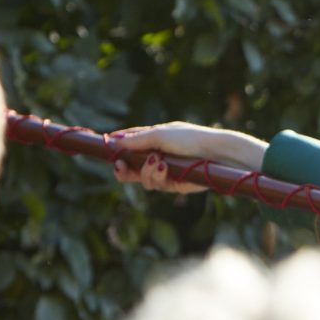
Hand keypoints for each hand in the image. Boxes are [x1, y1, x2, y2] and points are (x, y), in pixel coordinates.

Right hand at [108, 121, 269, 194]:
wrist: (214, 154)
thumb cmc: (190, 139)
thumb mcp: (161, 134)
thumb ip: (138, 140)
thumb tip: (115, 140)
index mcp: (153, 139)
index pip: (129, 143)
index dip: (116, 147)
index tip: (105, 149)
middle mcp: (155, 155)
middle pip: (130, 167)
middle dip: (122, 168)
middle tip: (119, 166)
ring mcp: (163, 171)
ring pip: (141, 178)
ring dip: (144, 172)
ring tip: (157, 162)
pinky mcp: (172, 184)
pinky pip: (156, 185)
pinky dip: (157, 177)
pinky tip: (164, 168)